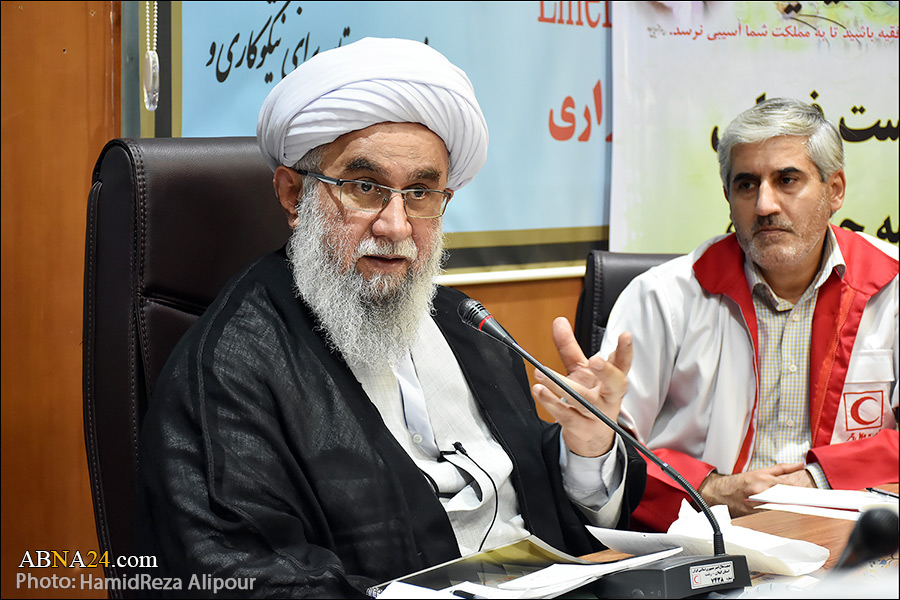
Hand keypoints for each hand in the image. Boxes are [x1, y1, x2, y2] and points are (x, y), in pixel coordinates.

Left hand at [531, 317, 632, 457]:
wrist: (590, 436)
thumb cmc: (590, 398)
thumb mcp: (581, 371)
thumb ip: (569, 347)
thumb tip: (558, 321)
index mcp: (612, 381)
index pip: (623, 364)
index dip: (626, 351)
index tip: (625, 336)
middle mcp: (608, 397)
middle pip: (615, 384)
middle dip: (607, 372)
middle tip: (595, 360)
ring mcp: (596, 414)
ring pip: (583, 400)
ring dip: (560, 386)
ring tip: (541, 373)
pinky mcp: (581, 427)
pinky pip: (566, 415)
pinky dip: (551, 403)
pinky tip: (539, 391)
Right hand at [698, 462, 815, 517]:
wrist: (719, 493)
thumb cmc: (738, 482)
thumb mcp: (760, 471)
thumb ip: (782, 468)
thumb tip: (799, 464)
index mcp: (765, 481)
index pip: (790, 488)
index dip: (804, 493)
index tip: (816, 497)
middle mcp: (762, 493)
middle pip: (788, 500)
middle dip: (800, 503)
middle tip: (814, 506)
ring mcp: (758, 506)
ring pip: (782, 511)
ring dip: (792, 512)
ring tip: (802, 512)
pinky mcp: (755, 516)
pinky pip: (772, 518)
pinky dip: (781, 518)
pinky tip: (787, 518)